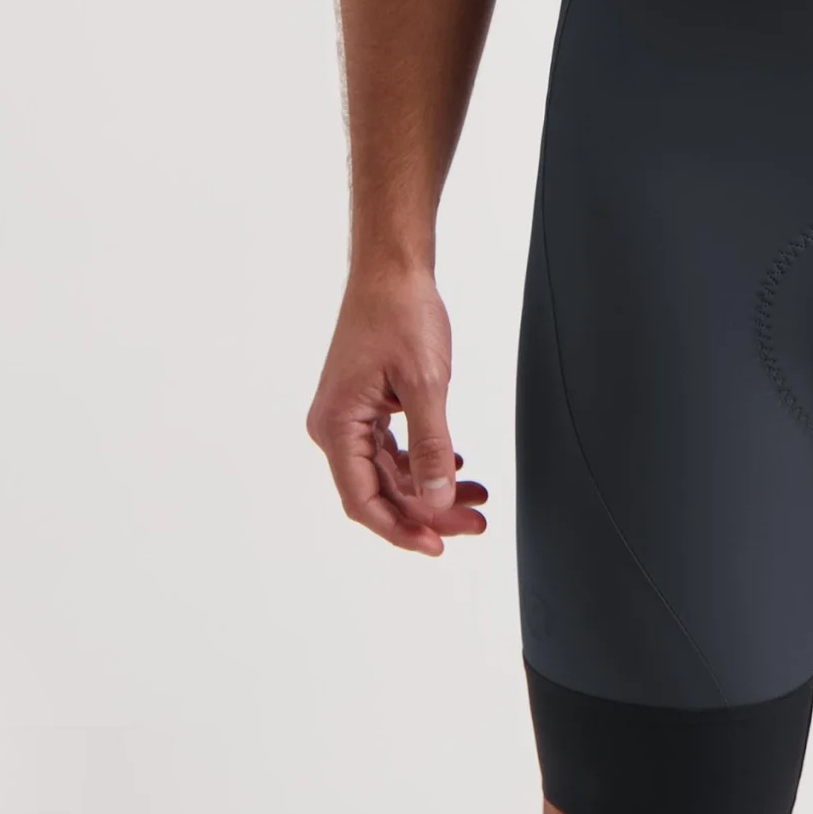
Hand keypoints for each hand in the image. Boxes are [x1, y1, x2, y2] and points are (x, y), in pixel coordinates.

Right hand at [305, 271, 490, 555]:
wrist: (392, 269)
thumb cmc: (400, 314)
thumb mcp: (424, 383)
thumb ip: (430, 445)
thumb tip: (437, 498)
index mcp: (337, 427)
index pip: (364, 500)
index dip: (401, 529)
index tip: (438, 544)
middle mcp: (336, 427)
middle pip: (381, 490)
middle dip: (429, 510)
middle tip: (475, 521)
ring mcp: (351, 416)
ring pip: (391, 472)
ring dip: (432, 486)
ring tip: (476, 498)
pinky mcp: (367, 405)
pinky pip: (393, 448)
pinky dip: (424, 460)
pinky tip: (456, 467)